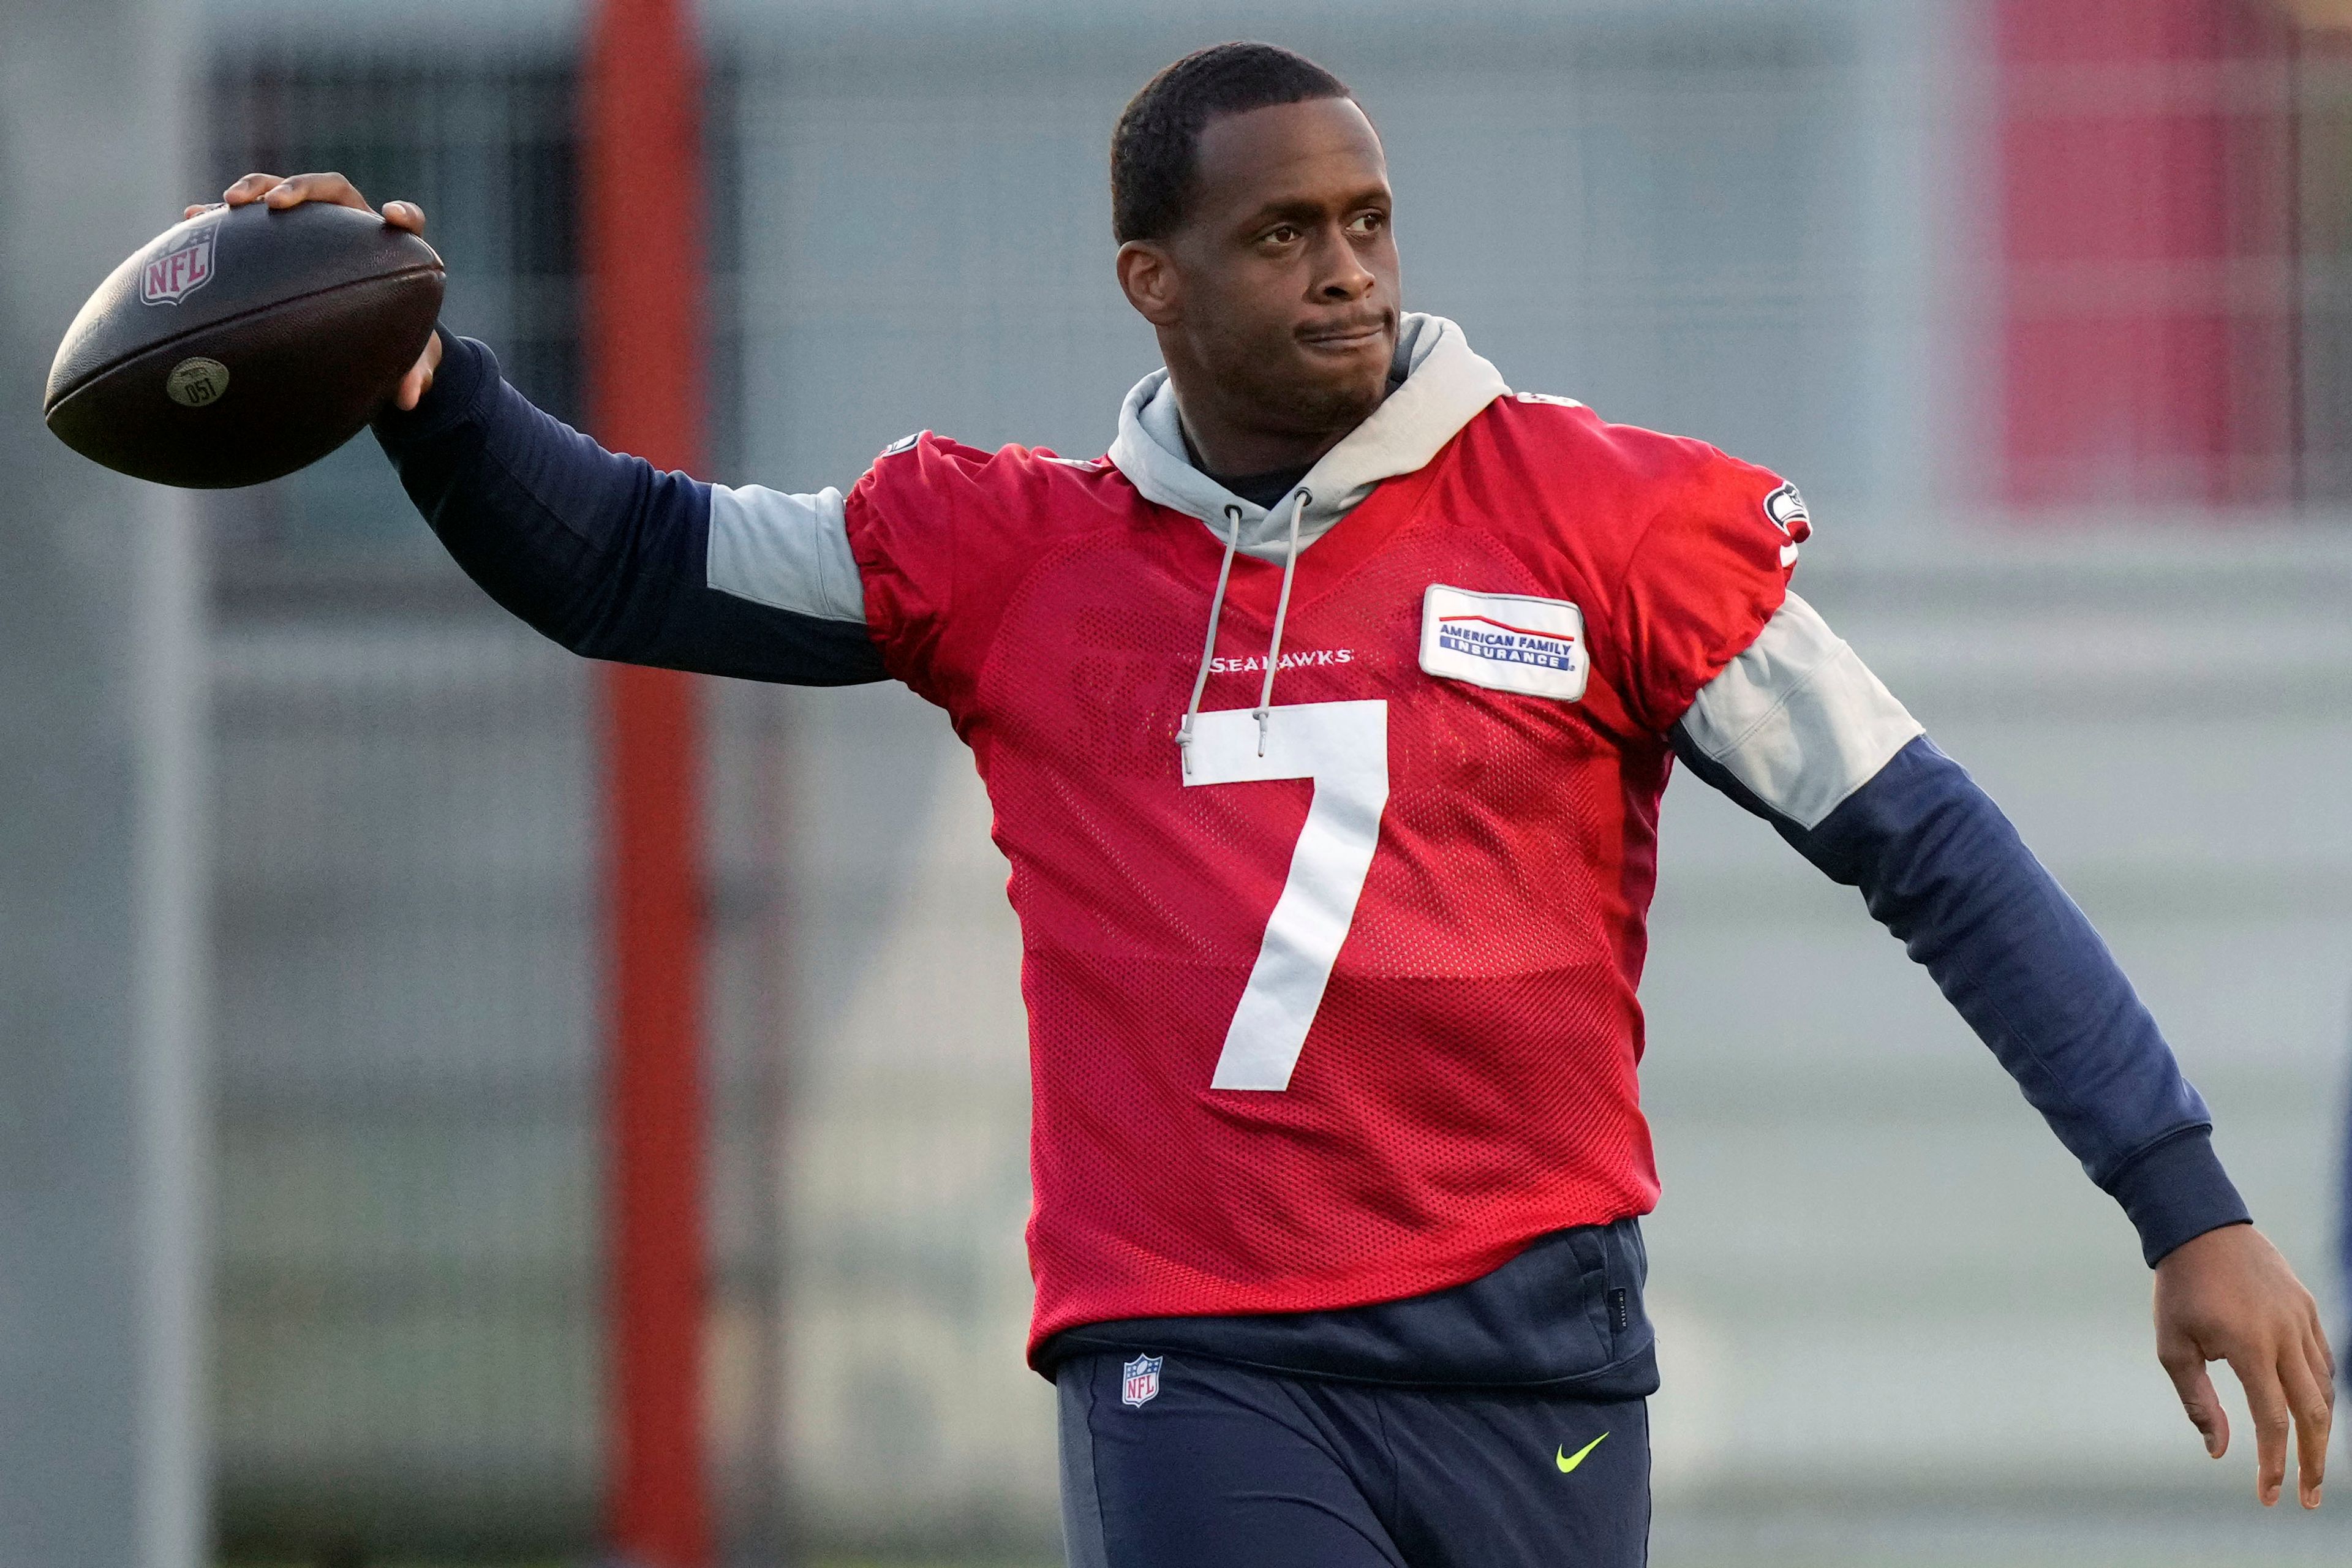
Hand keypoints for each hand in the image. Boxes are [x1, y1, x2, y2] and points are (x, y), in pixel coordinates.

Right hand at [187, 172, 442, 409]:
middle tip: (276, 204)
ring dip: (256, 189)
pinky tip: (191, 220)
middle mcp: (351, 226)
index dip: (404, 215)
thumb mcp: (407, 361)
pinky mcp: (277, 236)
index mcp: (390, 248)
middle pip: (331, 190)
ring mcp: (311, 225)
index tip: (392, 217)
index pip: (408, 220)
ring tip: (228, 204)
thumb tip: (409, 400)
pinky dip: (221, 216)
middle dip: (303, 189)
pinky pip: (247, 218)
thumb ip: (414, 375)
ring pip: (283, 191)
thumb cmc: (390, 341)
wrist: (359, 333)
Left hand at [2153, 1223, 2334, 1506]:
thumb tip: (2218, 1451)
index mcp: (2250, 1346)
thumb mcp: (2173, 1346)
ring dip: (2322, 1429)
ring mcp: (2303, 1320)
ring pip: (2326, 1388)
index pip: (2273, 1420)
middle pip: (2314, 1413)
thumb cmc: (2179, 1290)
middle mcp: (2286, 1335)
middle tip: (2308, 1497)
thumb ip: (2197, 1401)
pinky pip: (2325, 1361)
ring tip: (2310, 1461)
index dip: (2274, 1463)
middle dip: (2314, 1461)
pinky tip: (2313, 1413)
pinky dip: (2323, 1392)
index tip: (2268, 1496)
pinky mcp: (2309, 1308)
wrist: (2200, 1227)